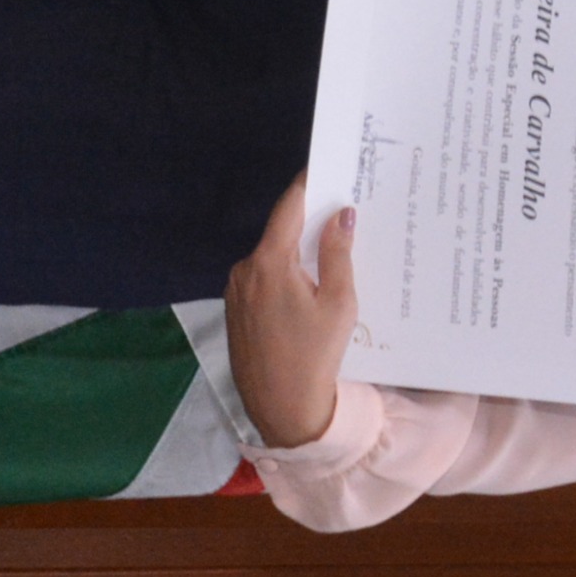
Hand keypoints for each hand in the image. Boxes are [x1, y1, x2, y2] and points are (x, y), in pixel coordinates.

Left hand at [222, 175, 358, 448]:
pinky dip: (282, 277)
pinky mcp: (234, 311)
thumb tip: (341, 214)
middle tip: (339, 213)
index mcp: (270, 262)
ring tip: (329, 255)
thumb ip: (337, 254)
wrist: (282, 409)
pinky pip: (261, 280)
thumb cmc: (316, 356)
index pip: (288, 208)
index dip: (307, 185)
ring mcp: (235, 291)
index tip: (326, 167)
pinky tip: (306, 290)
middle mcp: (245, 269)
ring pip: (270, 258)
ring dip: (294, 253)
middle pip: (279, 233)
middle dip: (307, 223)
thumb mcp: (338, 304)